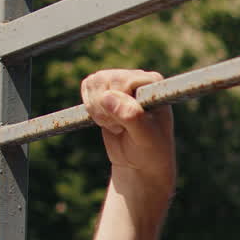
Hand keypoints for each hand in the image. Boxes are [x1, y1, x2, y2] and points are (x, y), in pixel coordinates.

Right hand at [81, 69, 175, 208]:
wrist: (140, 162)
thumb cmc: (150, 149)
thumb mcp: (145, 136)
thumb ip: (130, 116)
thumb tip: (108, 97)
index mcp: (153, 83)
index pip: (123, 80)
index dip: (119, 102)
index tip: (128, 123)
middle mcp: (137, 77)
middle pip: (104, 79)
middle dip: (104, 108)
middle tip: (120, 127)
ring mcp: (120, 81)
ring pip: (93, 82)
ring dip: (97, 109)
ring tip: (115, 125)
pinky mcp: (105, 89)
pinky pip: (87, 86)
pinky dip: (90, 107)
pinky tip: (106, 120)